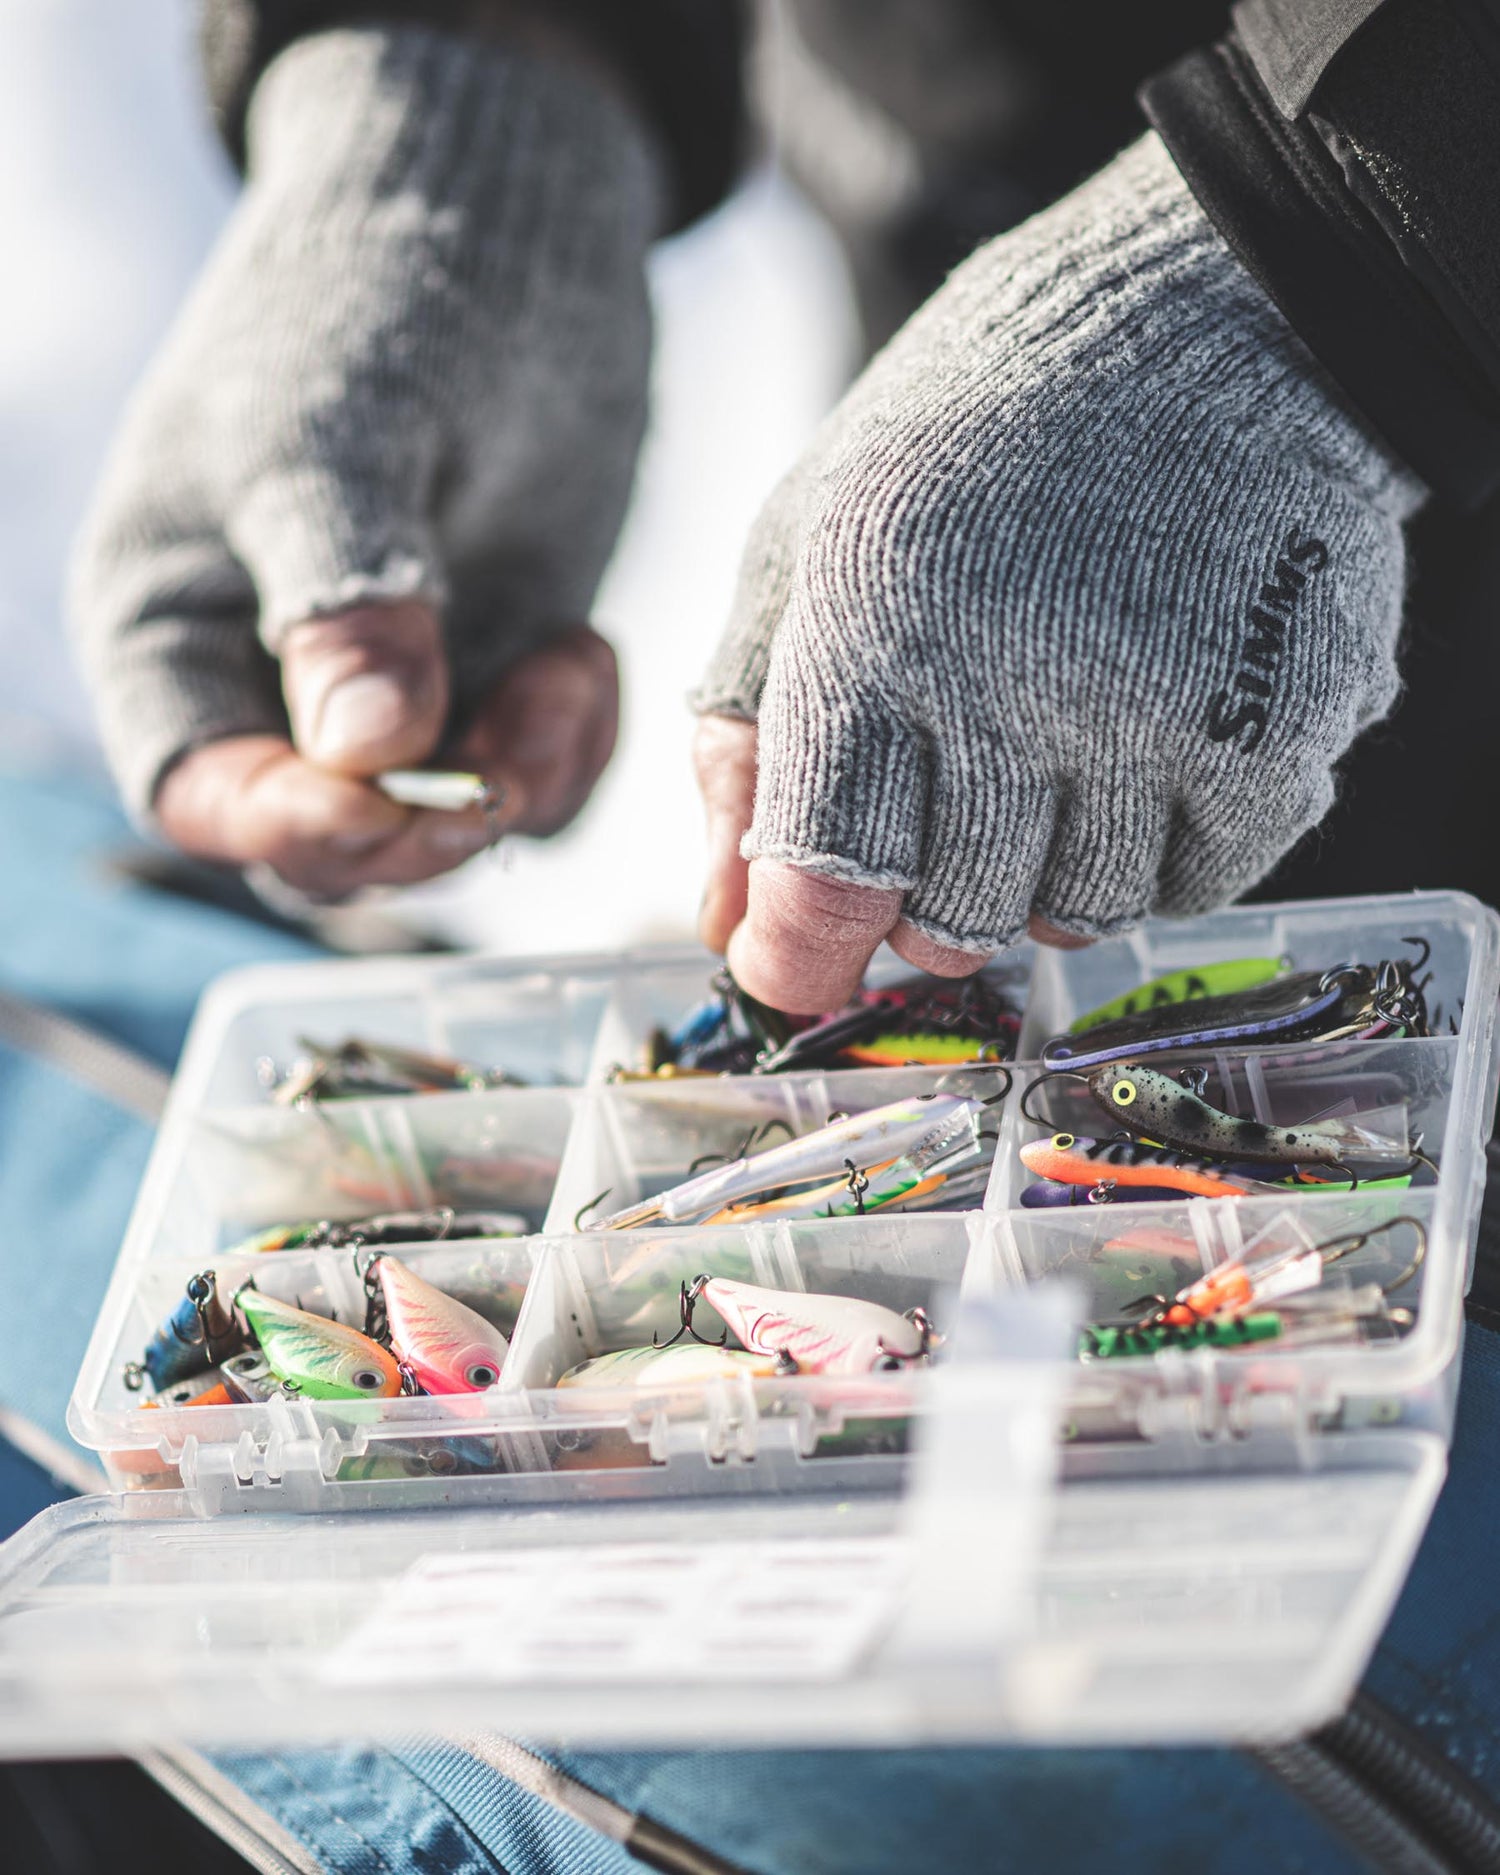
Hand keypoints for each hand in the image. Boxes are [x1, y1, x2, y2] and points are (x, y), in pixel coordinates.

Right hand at [71, 25, 657, 890]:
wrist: (513, 219)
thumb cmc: (386, 293)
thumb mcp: (341, 431)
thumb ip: (343, 592)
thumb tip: (360, 754)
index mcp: (174, 622)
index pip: (198, 790)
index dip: (284, 824)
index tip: (386, 801)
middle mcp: (273, 679)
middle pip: (328, 843)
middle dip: (423, 829)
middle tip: (506, 771)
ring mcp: (395, 689)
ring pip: (447, 827)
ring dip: (520, 784)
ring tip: (569, 664)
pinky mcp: (496, 679)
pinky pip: (535, 784)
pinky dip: (574, 749)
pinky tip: (588, 649)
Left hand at [694, 134, 1421, 1011]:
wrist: (1201, 315)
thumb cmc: (969, 439)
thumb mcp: (805, 547)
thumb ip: (747, 740)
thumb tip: (732, 925)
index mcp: (873, 630)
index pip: (827, 876)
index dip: (801, 951)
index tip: (796, 962)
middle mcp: (1013, 680)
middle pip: (954, 921)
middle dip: (928, 902)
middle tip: (947, 819)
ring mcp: (1158, 711)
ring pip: (1079, 915)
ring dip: (1049, 875)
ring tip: (1057, 757)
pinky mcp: (1280, 728)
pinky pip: (1198, 885)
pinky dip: (1164, 850)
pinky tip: (1150, 748)